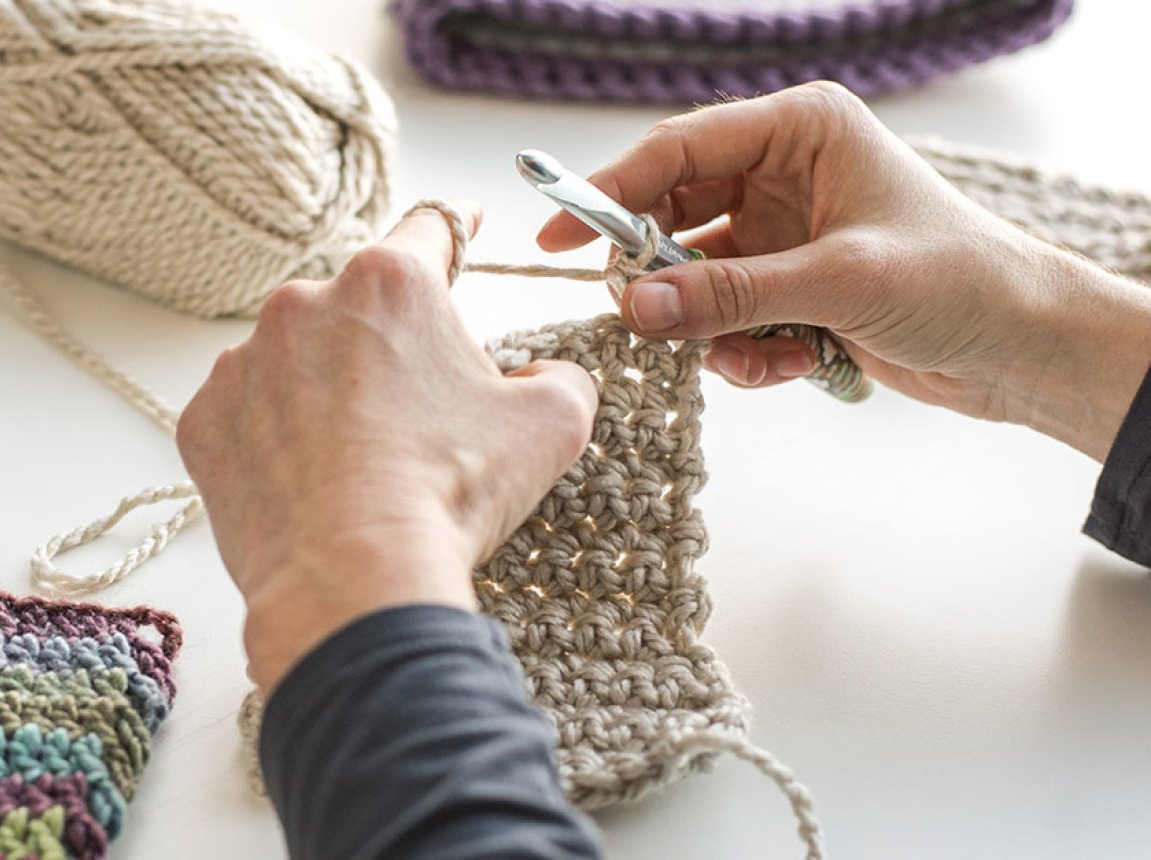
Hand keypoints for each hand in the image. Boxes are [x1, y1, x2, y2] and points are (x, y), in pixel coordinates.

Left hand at [178, 202, 596, 692]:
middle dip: (389, 348)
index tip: (460, 226)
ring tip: (359, 466)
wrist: (352, 579)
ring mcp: (244, 361)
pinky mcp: (205, 419)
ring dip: (327, 394)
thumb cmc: (448, 493)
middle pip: (359, 307)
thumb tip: (541, 374)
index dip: (454, 228)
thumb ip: (559, 375)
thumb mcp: (551, 424)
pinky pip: (248, 415)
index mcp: (391, 282)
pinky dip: (276, 440)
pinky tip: (311, 484)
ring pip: (298, 361)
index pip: (429, 229)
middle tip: (418, 420)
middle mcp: (304, 302)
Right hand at [539, 82, 1150, 460]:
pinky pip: (725, 316)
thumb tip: (636, 307)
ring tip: (743, 350)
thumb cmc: (958, 280)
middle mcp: (783, 174)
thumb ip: (729, 292)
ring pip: (695, 275)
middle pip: (673, 215)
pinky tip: (785, 364)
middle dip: (658, 273)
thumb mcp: (836, 281)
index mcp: (800, 132)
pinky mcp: (788, 286)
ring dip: (705, 323)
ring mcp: (782, 233)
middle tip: (641, 317)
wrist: (1022, 346)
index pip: (678, 150)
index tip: (554, 234)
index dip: (609, 191)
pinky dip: (739, 349)